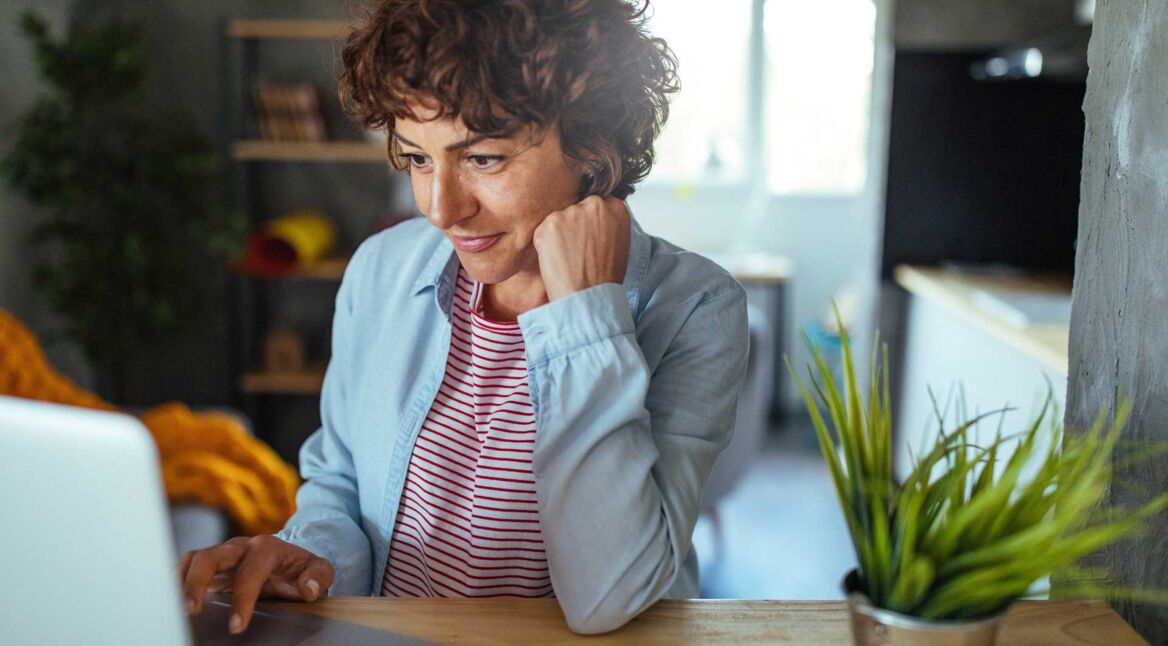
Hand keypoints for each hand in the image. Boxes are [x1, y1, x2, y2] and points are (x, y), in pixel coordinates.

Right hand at [177, 535, 334, 634]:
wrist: (289, 560)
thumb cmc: (300, 568)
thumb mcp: (319, 569)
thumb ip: (318, 577)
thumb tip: (307, 589)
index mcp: (266, 548)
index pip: (250, 572)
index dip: (243, 599)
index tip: (237, 626)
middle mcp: (239, 547)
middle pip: (211, 556)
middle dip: (197, 582)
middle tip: (190, 611)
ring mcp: (222, 555)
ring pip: (194, 559)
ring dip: (180, 582)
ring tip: (173, 608)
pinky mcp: (209, 565)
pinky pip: (186, 566)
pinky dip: (175, 580)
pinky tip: (169, 600)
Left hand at [532, 195, 630, 301]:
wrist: (589, 297)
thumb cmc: (605, 278)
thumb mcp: (619, 244)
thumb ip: (607, 224)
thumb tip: (593, 220)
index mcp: (615, 207)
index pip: (598, 205)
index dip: (591, 222)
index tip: (590, 237)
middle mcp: (594, 204)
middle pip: (577, 208)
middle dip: (574, 225)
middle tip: (577, 251)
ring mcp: (571, 212)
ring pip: (559, 219)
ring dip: (559, 235)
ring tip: (568, 259)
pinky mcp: (549, 224)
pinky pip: (543, 231)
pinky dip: (545, 245)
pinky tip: (557, 261)